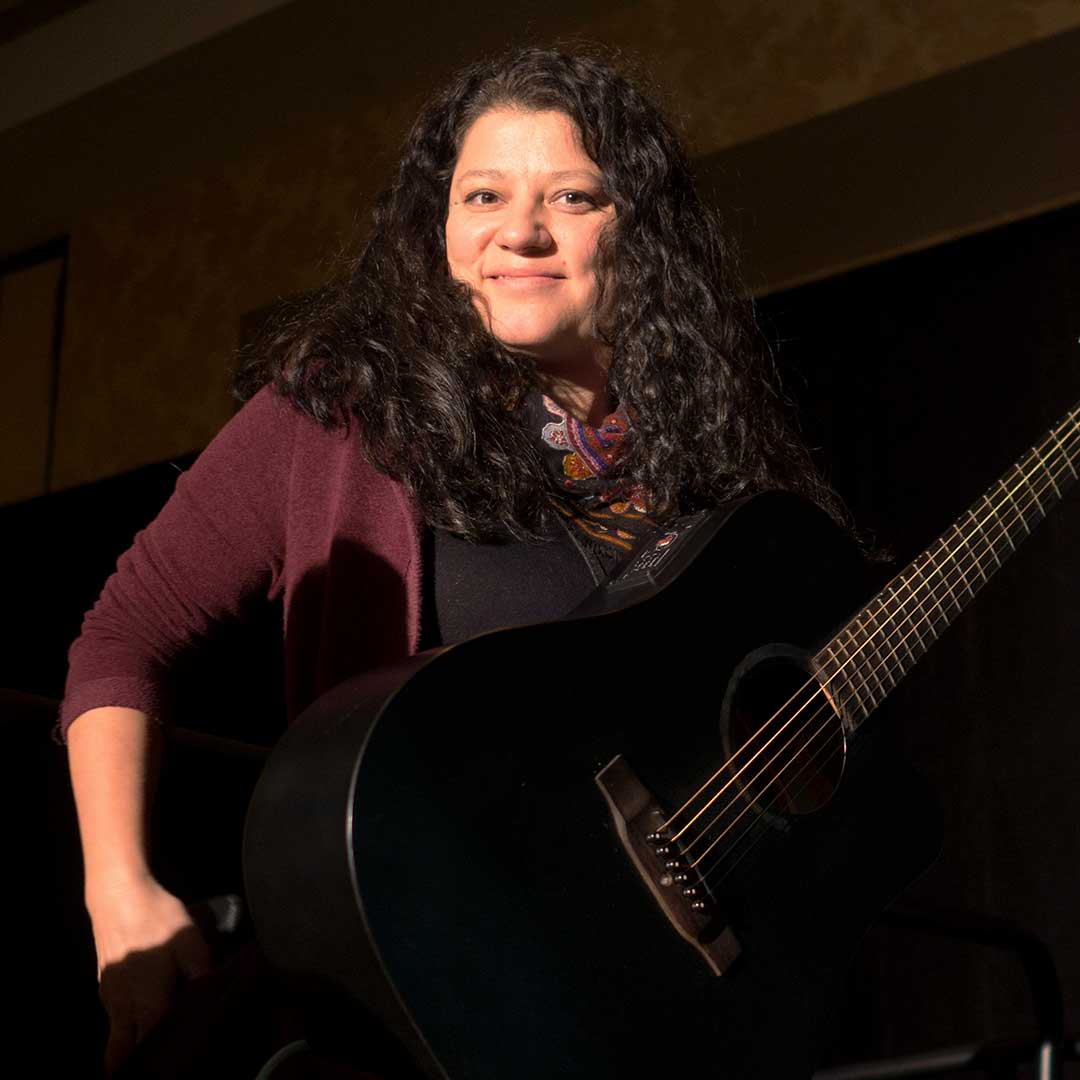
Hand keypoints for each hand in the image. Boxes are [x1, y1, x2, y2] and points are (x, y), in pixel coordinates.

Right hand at [88, 877, 211, 1074]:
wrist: (117, 896)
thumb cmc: (156, 920)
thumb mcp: (190, 941)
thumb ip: (202, 971)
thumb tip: (213, 993)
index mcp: (147, 1004)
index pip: (151, 1047)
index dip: (163, 1059)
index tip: (173, 1066)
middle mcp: (123, 1009)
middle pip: (123, 1052)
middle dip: (135, 1065)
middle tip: (152, 1068)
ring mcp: (109, 997)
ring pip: (116, 1035)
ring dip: (128, 1045)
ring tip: (151, 1044)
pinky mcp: (104, 983)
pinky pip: (114, 1015)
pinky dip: (125, 1023)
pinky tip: (141, 1011)